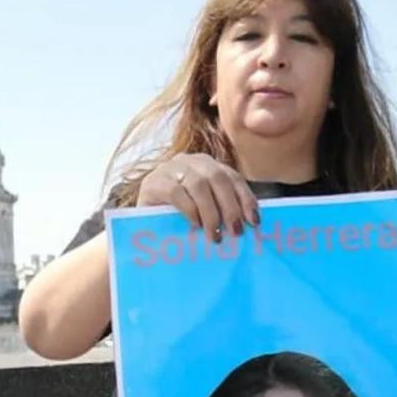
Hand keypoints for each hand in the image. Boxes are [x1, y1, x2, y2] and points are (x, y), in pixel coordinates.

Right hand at [136, 153, 259, 241]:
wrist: (142, 221)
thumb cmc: (177, 217)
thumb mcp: (203, 209)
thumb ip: (222, 209)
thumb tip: (251, 226)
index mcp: (208, 165)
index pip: (233, 178)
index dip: (246, 199)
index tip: (254, 222)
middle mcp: (191, 161)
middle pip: (218, 179)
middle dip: (230, 207)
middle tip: (235, 232)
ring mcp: (171, 168)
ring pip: (199, 185)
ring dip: (211, 212)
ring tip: (214, 235)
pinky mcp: (154, 181)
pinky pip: (177, 193)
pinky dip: (190, 210)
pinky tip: (195, 225)